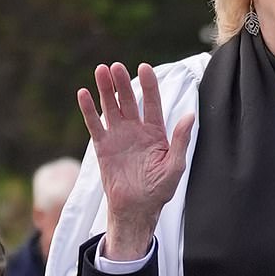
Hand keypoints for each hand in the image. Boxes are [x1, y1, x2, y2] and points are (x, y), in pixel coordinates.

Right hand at [77, 62, 194, 257]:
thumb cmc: (159, 190)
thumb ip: (180, 140)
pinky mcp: (103, 147)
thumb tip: (190, 115)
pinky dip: (89, 110)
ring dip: (106, 90)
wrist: (137, 209)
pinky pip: (95, 125)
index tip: (145, 67)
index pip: (153, 103)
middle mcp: (136, 130)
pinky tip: (84, 94)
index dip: (150, 85)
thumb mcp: (175, 166)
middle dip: (123, 83)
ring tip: (101, 70)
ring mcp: (118, 137)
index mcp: (156, 133)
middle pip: (129, 101)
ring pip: (111, 108)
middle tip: (116, 66)